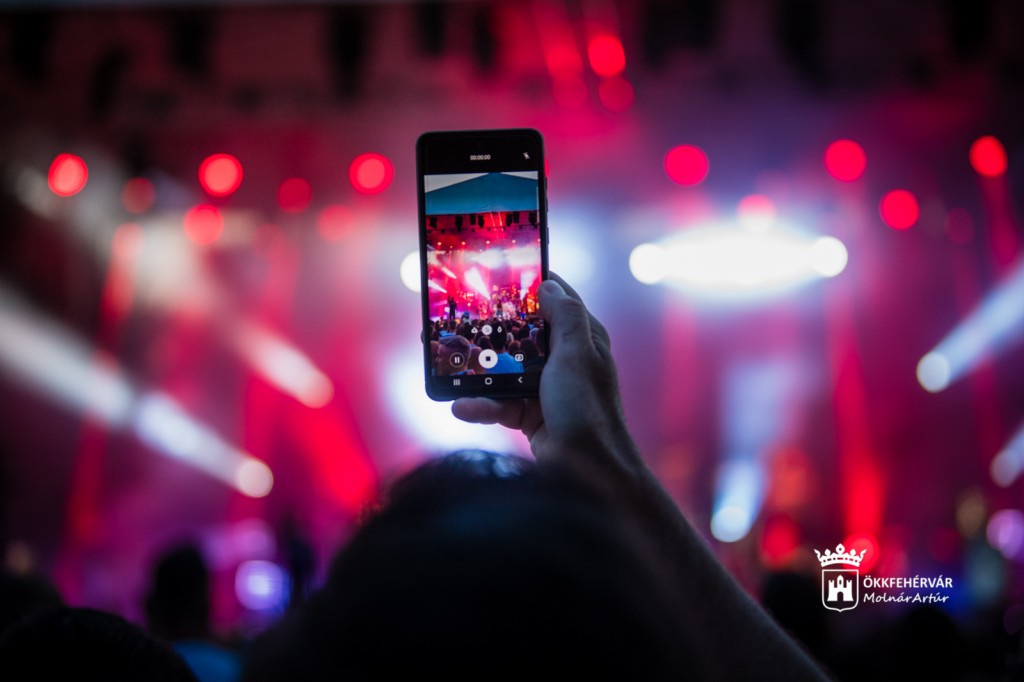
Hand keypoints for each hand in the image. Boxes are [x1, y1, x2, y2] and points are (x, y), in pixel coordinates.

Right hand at [453, 274, 639, 475]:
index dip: (529, 284)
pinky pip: (499, 404)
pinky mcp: (529, 414)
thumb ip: (565, 317)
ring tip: (445, 363)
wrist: (589, 471)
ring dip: (477, 371)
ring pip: (504, 370)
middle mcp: (564, 360)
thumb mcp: (577, 355)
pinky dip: (480, 406)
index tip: (498, 273)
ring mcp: (545, 388)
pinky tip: (460, 406)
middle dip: (490, 328)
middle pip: (521, 334)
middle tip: (456, 319)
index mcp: (581, 339)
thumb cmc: (588, 409)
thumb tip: (547, 285)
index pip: (555, 299)